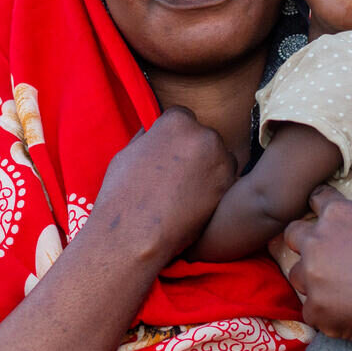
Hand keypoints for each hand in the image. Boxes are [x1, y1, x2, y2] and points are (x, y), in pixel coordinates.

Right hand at [89, 106, 236, 266]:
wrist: (135, 233)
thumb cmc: (122, 194)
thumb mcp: (127, 154)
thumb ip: (147, 138)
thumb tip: (152, 131)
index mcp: (176, 121)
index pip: (183, 117)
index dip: (174, 137)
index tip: (168, 153)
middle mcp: (203, 134)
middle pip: (204, 136)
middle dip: (194, 151)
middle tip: (177, 175)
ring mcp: (220, 160)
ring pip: (220, 157)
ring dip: (209, 168)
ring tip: (186, 191)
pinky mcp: (229, 186)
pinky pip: (226, 180)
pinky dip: (215, 188)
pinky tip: (196, 202)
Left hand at [277, 186, 351, 350]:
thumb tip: (344, 236)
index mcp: (338, 214)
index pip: (316, 199)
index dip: (323, 210)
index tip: (329, 221)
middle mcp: (317, 240)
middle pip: (293, 235)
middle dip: (307, 244)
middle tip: (330, 260)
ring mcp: (311, 276)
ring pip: (298, 275)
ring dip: (315, 282)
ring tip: (348, 294)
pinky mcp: (314, 309)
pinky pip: (312, 309)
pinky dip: (328, 313)